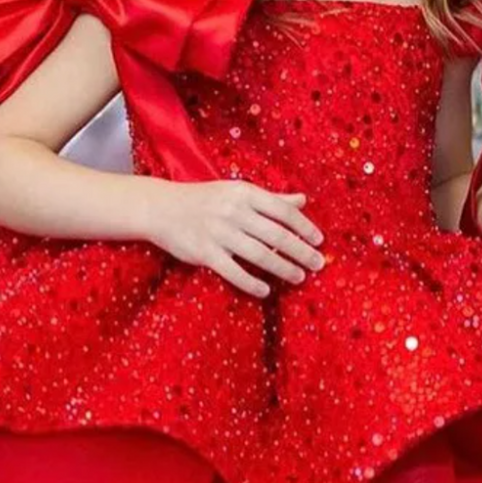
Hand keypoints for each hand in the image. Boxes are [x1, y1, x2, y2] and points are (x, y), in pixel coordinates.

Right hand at [150, 179, 325, 297]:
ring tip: (299, 277)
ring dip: (283, 268)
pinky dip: (252, 283)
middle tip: (318, 264)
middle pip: (276, 235)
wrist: (161, 208)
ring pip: (260, 255)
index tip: (319, 241)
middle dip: (301, 252)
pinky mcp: (204, 253)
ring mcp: (219, 233)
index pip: (283, 211)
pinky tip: (266, 290)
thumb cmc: (204, 199)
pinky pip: (234, 272)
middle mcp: (234, 211)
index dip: (304, 227)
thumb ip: (271, 198)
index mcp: (245, 193)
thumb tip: (303, 200)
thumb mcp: (237, 192)